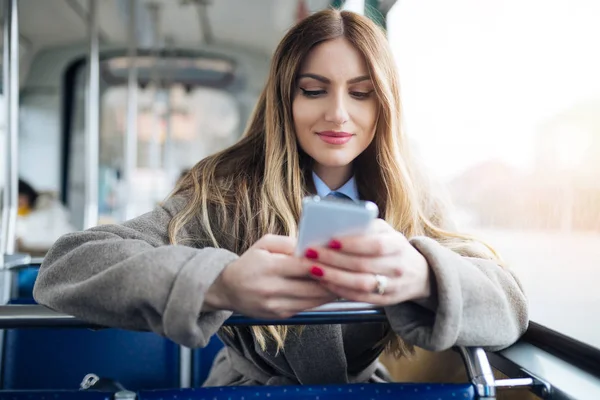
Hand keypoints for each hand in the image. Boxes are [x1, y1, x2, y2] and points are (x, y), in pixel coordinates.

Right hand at [205, 234, 337, 318]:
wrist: (228, 290)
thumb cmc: (249, 262)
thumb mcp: (264, 244)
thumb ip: (288, 243)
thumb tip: (312, 245)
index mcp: (268, 267)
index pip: (303, 266)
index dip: (324, 262)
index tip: (341, 257)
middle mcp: (272, 289)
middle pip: (312, 285)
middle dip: (333, 279)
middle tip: (352, 272)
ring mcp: (276, 305)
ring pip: (312, 300)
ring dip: (331, 292)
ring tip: (347, 282)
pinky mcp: (280, 316)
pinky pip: (306, 308)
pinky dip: (320, 300)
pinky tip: (331, 291)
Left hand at [304, 219, 431, 305]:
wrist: (419, 274)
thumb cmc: (392, 247)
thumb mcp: (385, 232)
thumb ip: (365, 228)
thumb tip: (334, 226)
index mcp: (398, 244)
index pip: (375, 244)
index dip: (352, 243)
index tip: (330, 240)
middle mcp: (398, 266)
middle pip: (363, 265)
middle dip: (334, 259)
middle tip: (311, 253)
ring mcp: (393, 286)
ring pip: (360, 284)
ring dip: (334, 277)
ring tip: (313, 269)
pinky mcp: (386, 301)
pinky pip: (360, 297)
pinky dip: (340, 290)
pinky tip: (324, 282)